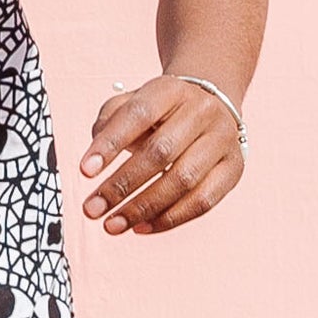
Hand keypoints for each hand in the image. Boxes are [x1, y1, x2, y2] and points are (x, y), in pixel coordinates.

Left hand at [80, 75, 243, 235]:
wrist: (211, 106)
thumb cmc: (160, 112)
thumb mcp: (132, 103)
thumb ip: (110, 122)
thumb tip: (94, 160)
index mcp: (171, 90)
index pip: (138, 114)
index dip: (110, 144)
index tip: (84, 171)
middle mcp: (202, 112)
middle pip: (160, 152)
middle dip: (122, 185)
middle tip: (91, 209)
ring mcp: (222, 141)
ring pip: (182, 180)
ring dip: (143, 208)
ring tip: (112, 225)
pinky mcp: (233, 169)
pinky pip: (203, 201)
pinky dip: (169, 218)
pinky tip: (141, 227)